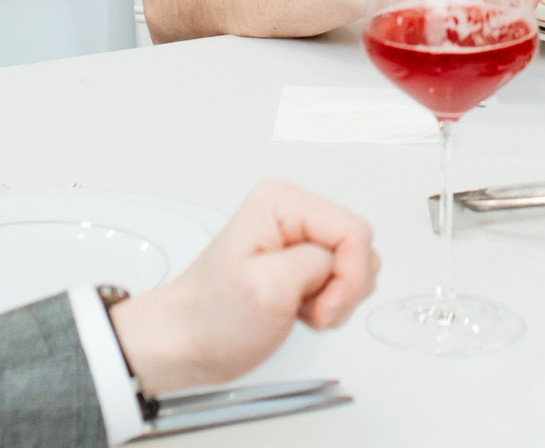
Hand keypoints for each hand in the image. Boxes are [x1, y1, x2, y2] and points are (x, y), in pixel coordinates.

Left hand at [106, 180, 378, 395]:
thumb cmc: (210, 317)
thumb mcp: (268, 287)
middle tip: (309, 309)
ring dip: (336, 299)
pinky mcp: (303, 265)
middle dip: (343, 288)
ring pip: (355, 266)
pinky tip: (300, 311)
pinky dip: (330, 305)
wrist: (187, 342)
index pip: (353, 231)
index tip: (323, 305)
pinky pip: (343, 282)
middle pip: (358, 247)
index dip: (349, 275)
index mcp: (282, 203)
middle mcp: (292, 214)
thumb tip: (344, 261)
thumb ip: (317, 263)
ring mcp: (299, 240)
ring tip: (299, 310)